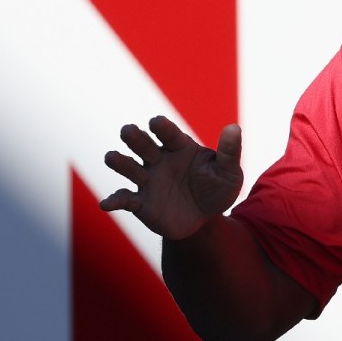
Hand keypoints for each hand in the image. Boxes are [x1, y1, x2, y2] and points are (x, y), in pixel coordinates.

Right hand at [100, 115, 243, 240]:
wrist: (206, 218)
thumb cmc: (217, 188)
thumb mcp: (228, 173)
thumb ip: (229, 152)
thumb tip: (234, 127)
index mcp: (180, 148)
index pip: (170, 135)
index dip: (163, 128)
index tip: (156, 122)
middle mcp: (160, 160)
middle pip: (144, 146)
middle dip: (136, 138)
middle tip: (128, 130)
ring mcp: (148, 180)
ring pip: (130, 168)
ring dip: (120, 162)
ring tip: (111, 157)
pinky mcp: (141, 202)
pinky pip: (125, 199)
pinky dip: (114, 200)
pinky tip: (107, 204)